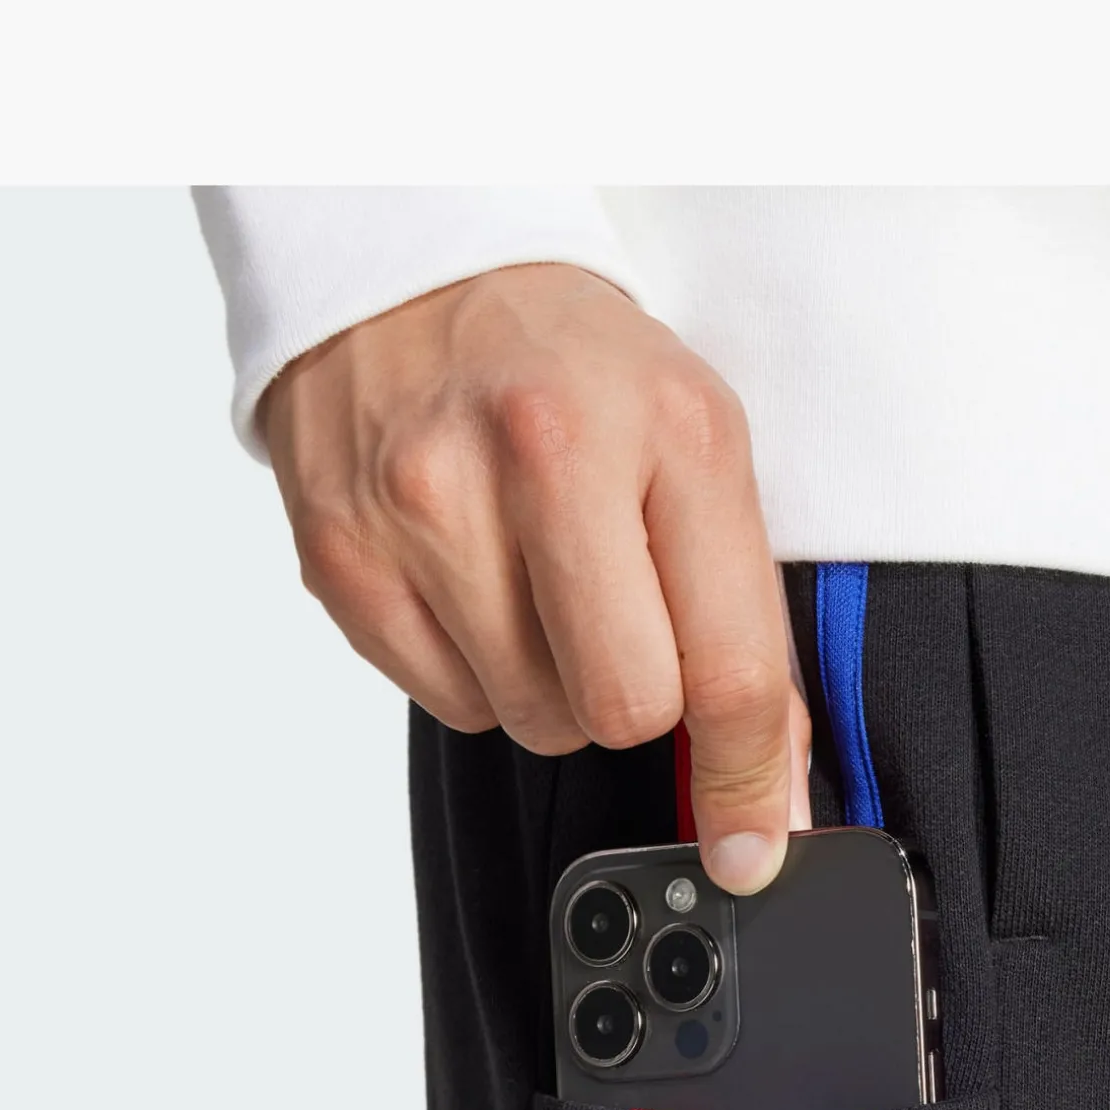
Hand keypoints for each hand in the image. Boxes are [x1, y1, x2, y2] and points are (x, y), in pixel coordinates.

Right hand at [262, 263, 809, 892]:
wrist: (411, 268)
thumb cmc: (572, 365)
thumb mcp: (695, 449)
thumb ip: (740, 615)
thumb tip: (763, 791)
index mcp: (665, 432)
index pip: (725, 667)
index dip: (749, 779)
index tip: (754, 842)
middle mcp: (541, 459)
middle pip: (619, 714)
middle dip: (635, 703)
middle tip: (622, 625)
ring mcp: (426, 509)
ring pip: (529, 721)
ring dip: (551, 685)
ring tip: (537, 579)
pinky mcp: (345, 555)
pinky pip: (446, 704)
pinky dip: (476, 669)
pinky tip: (473, 579)